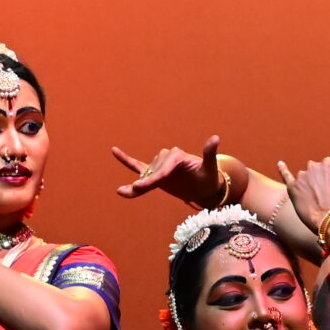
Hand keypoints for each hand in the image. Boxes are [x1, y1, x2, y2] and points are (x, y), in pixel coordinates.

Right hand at [112, 134, 231, 206]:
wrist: (204, 187)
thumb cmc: (208, 178)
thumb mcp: (210, 169)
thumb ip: (209, 154)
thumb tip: (215, 138)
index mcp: (178, 155)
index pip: (165, 168)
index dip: (157, 176)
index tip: (147, 184)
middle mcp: (167, 157)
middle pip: (153, 172)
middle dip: (147, 182)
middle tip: (138, 190)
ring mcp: (159, 165)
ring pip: (145, 175)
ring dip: (137, 185)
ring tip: (126, 192)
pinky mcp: (155, 172)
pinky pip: (137, 165)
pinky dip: (125, 160)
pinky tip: (113, 150)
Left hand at [275, 147, 329, 232]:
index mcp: (328, 163)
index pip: (328, 168)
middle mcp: (313, 166)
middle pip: (316, 172)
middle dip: (320, 183)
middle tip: (328, 199)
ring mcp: (301, 177)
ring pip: (305, 178)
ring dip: (309, 186)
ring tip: (316, 202)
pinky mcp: (292, 188)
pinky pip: (286, 175)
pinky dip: (283, 169)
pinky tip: (280, 164)